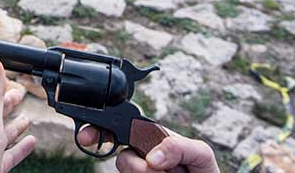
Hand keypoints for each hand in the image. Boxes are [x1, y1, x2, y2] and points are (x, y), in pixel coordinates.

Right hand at [78, 126, 218, 172]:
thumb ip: (178, 147)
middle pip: (121, 155)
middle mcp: (142, 155)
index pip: (123, 126)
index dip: (102, 128)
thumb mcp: (199, 153)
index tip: (90, 135)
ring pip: (125, 169)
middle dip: (129, 164)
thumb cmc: (204, 171)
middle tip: (148, 171)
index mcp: (153, 138)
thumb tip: (152, 158)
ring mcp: (139, 171)